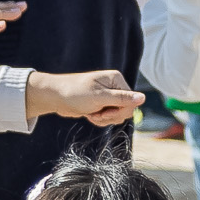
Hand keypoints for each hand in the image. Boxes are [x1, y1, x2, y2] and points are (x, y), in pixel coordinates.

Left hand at [26, 69, 142, 125]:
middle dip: (111, 116)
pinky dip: (100, 120)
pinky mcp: (102, 104)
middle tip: (96, 114)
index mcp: (116, 80)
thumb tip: (143, 98)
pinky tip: (90, 115)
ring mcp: (108, 96)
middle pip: (126, 110)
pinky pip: (108, 117)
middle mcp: (115, 86)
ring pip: (117, 116)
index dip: (119, 111)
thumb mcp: (99, 97)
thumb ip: (122, 99)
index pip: (132, 101)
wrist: (55, 97)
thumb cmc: (75, 93)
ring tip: (91, 114)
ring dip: (104, 119)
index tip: (104, 112)